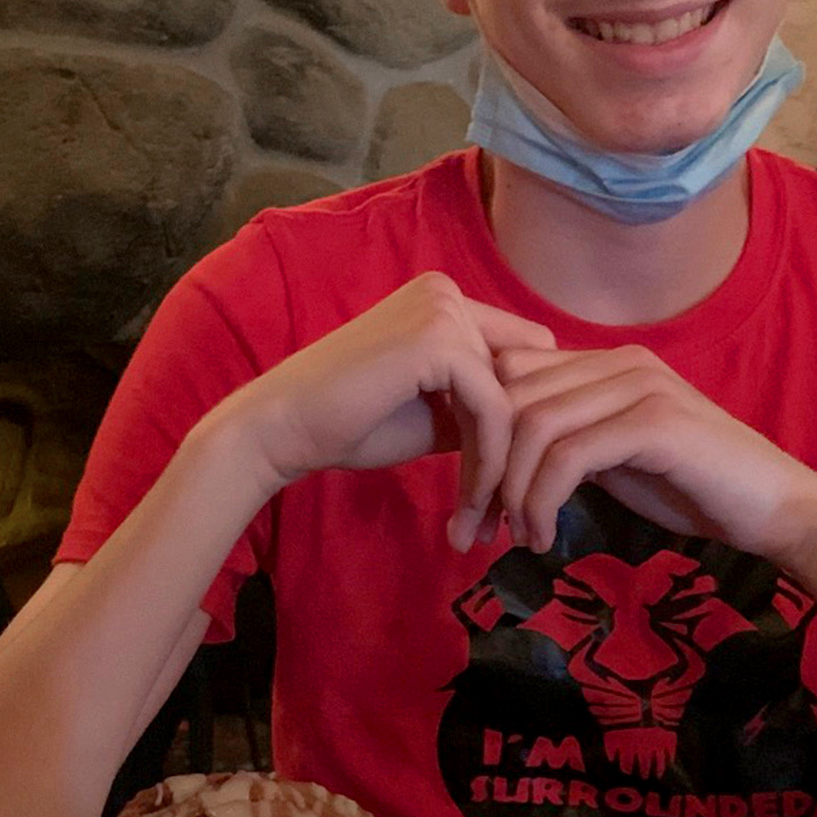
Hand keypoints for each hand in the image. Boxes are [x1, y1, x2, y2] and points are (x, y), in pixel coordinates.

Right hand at [223, 274, 554, 548]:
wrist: (279, 429)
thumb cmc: (345, 424)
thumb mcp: (432, 413)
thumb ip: (479, 409)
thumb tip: (537, 433)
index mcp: (444, 302)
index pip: (520, 355)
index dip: (522, 418)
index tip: (509, 486)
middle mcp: (447, 294)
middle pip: (527, 376)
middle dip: (518, 448)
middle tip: (504, 516)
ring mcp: (443, 312)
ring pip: (512, 400)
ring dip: (500, 466)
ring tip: (481, 522)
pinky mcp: (438, 343)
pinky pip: (492, 411)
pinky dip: (487, 463)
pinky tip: (470, 503)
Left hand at [489, 345, 816, 561]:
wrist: (776, 508)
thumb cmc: (698, 488)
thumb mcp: (617, 458)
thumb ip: (570, 441)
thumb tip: (505, 455)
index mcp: (608, 362)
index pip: (512, 373)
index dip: (482, 433)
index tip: (475, 496)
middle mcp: (621, 361)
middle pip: (511, 396)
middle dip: (484, 465)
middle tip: (478, 525)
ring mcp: (640, 386)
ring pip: (533, 425)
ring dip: (510, 491)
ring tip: (516, 536)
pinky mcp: (654, 423)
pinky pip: (568, 455)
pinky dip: (542, 501)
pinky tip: (544, 536)